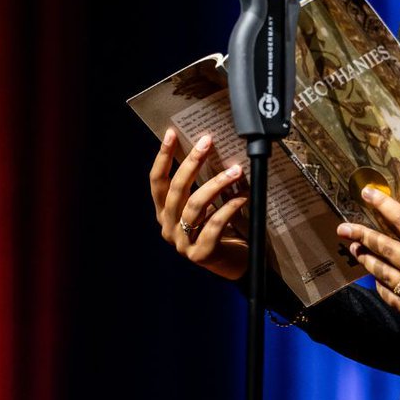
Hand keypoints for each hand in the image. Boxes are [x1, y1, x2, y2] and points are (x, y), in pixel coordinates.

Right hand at [150, 128, 248, 280]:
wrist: (235, 265)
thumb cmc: (220, 229)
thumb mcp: (206, 206)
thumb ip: (201, 186)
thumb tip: (210, 150)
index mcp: (165, 213)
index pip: (157, 182)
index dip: (163, 157)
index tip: (171, 134)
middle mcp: (169, 227)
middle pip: (176, 190)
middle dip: (192, 162)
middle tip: (207, 142)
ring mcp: (183, 243)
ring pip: (196, 206)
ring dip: (217, 183)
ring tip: (236, 170)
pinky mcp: (202, 254)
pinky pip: (214, 225)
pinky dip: (229, 208)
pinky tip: (242, 196)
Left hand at [337, 186, 399, 330]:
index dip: (382, 206)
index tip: (367, 194)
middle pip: (386, 249)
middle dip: (361, 237)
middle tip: (343, 229)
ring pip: (385, 275)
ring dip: (368, 261)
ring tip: (356, 251)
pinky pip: (395, 300)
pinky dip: (383, 289)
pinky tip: (376, 281)